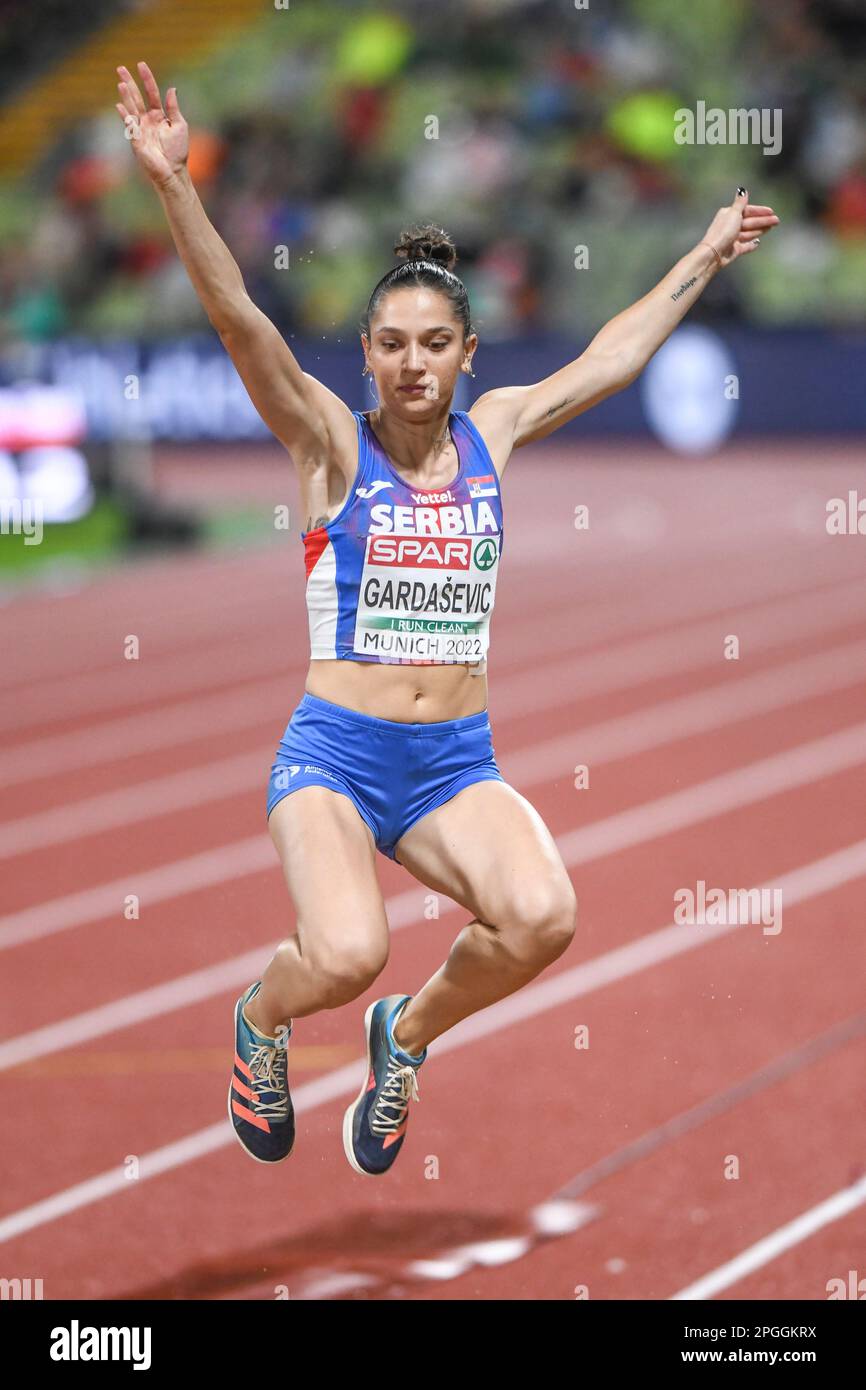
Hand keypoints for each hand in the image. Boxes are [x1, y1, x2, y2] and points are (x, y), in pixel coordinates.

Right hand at [115, 60, 187, 186]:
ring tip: (121, 83)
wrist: (173, 171)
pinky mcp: (136, 141)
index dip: (147, 79)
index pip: (151, 93)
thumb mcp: (179, 125)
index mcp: (158, 115)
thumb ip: (174, 108)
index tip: (141, 65)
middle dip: (129, 82)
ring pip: (132, 108)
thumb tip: (171, 88)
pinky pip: (130, 126)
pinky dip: (126, 117)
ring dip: (126, 96)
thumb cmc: (178, 151)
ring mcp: (140, 129)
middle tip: (120, 68)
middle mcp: (147, 120)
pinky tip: (120, 106)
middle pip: (136, 97)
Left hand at [700, 188, 779, 267]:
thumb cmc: (723, 232)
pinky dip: (751, 244)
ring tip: (771, 228)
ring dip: (760, 230)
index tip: (771, 211)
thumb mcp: (733, 213)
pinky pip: (745, 246)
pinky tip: (758, 242)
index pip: (747, 211)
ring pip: (749, 233)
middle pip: (750, 222)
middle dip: (763, 221)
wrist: (714, 253)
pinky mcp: (734, 250)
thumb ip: (740, 202)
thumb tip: (742, 190)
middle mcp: (730, 226)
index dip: (759, 211)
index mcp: (729, 215)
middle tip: (776, 221)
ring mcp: (732, 239)